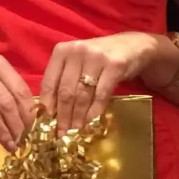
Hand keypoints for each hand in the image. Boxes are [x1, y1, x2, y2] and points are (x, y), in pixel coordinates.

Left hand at [39, 32, 160, 132]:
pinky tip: (91, 120)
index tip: (45, 123)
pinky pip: (101, 94)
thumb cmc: (98, 58)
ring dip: (78, 116)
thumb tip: (51, 113)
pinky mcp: (114, 65)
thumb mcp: (77, 63)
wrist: (133, 46)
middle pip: (65, 91)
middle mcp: (77, 51)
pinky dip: (95, 110)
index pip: (49, 82)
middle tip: (61, 132)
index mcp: (62, 51)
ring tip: (75, 129)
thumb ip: (63, 81)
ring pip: (82, 94)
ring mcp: (96, 57)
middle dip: (62, 115)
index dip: (47, 105)